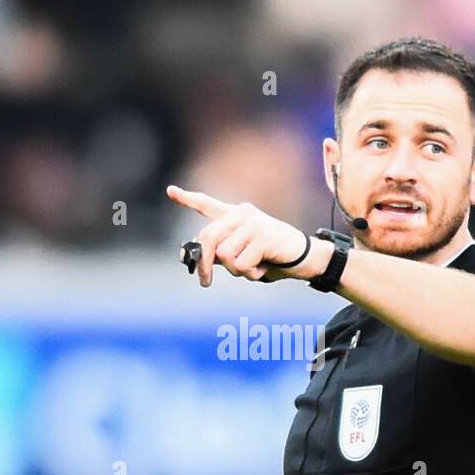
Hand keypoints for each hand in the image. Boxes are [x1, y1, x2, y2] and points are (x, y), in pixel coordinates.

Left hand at [166, 185, 326, 286]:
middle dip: (204, 265)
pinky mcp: (263, 236)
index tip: (170, 191)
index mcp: (235, 215)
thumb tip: (191, 257)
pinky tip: (263, 267)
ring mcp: (252, 223)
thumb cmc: (271, 257)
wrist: (303, 258)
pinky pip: (242, 263)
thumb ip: (219, 254)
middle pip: (208, 238)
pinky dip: (250, 273)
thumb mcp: (241, 255)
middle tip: (205, 282)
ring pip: (225, 255)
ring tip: (254, 267)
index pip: (207, 205)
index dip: (187, 199)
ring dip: (237, 270)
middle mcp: (241, 214)